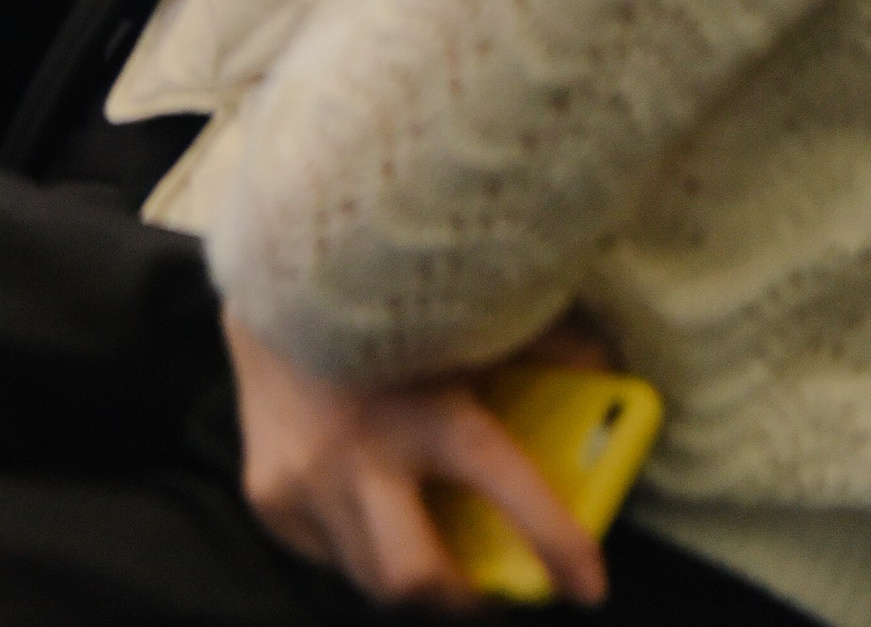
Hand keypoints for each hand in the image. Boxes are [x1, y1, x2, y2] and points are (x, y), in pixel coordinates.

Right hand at [227, 314, 606, 609]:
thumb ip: (537, 341)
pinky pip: (326, 553)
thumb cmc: (384, 299)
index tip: (588, 585)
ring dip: (404, 570)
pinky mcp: (267, 492)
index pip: (499, 478)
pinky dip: (352, 544)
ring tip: (417, 531)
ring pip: (371, 577)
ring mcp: (305, 476)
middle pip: (415, 576)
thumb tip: (602, 367)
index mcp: (424, 401)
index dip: (553, 539)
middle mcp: (359, 447)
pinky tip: (358, 498)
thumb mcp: (463, 315)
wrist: (270, 278)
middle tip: (475, 575)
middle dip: (457, 593)